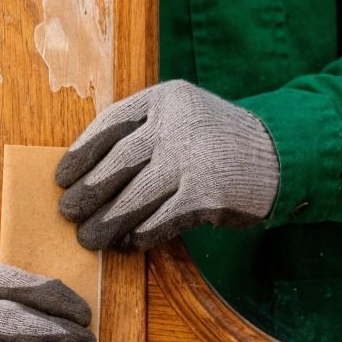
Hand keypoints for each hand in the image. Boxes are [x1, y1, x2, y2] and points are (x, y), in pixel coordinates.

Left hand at [55, 79, 279, 250]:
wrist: (280, 153)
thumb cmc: (216, 141)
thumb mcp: (181, 116)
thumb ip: (142, 132)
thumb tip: (87, 175)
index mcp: (165, 98)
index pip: (109, 124)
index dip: (81, 153)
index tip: (61, 178)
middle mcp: (177, 124)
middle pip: (117, 162)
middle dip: (88, 191)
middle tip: (68, 212)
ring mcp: (193, 159)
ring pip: (134, 196)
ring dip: (107, 222)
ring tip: (89, 238)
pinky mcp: (207, 195)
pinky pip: (160, 221)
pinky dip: (140, 234)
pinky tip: (129, 242)